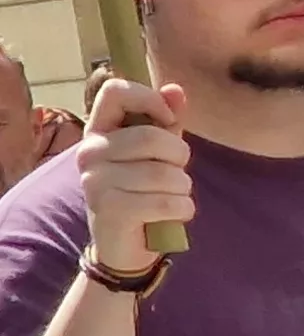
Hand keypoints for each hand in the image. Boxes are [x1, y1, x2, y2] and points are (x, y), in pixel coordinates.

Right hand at [78, 79, 187, 274]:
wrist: (125, 245)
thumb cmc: (144, 191)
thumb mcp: (158, 153)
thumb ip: (167, 121)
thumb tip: (176, 89)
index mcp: (99, 130)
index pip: (115, 90)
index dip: (150, 99)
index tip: (168, 121)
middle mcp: (89, 152)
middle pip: (152, 136)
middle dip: (179, 156)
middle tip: (175, 172)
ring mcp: (95, 180)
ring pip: (165, 173)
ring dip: (182, 188)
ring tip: (170, 196)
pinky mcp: (109, 209)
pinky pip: (166, 202)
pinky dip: (182, 209)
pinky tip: (173, 213)